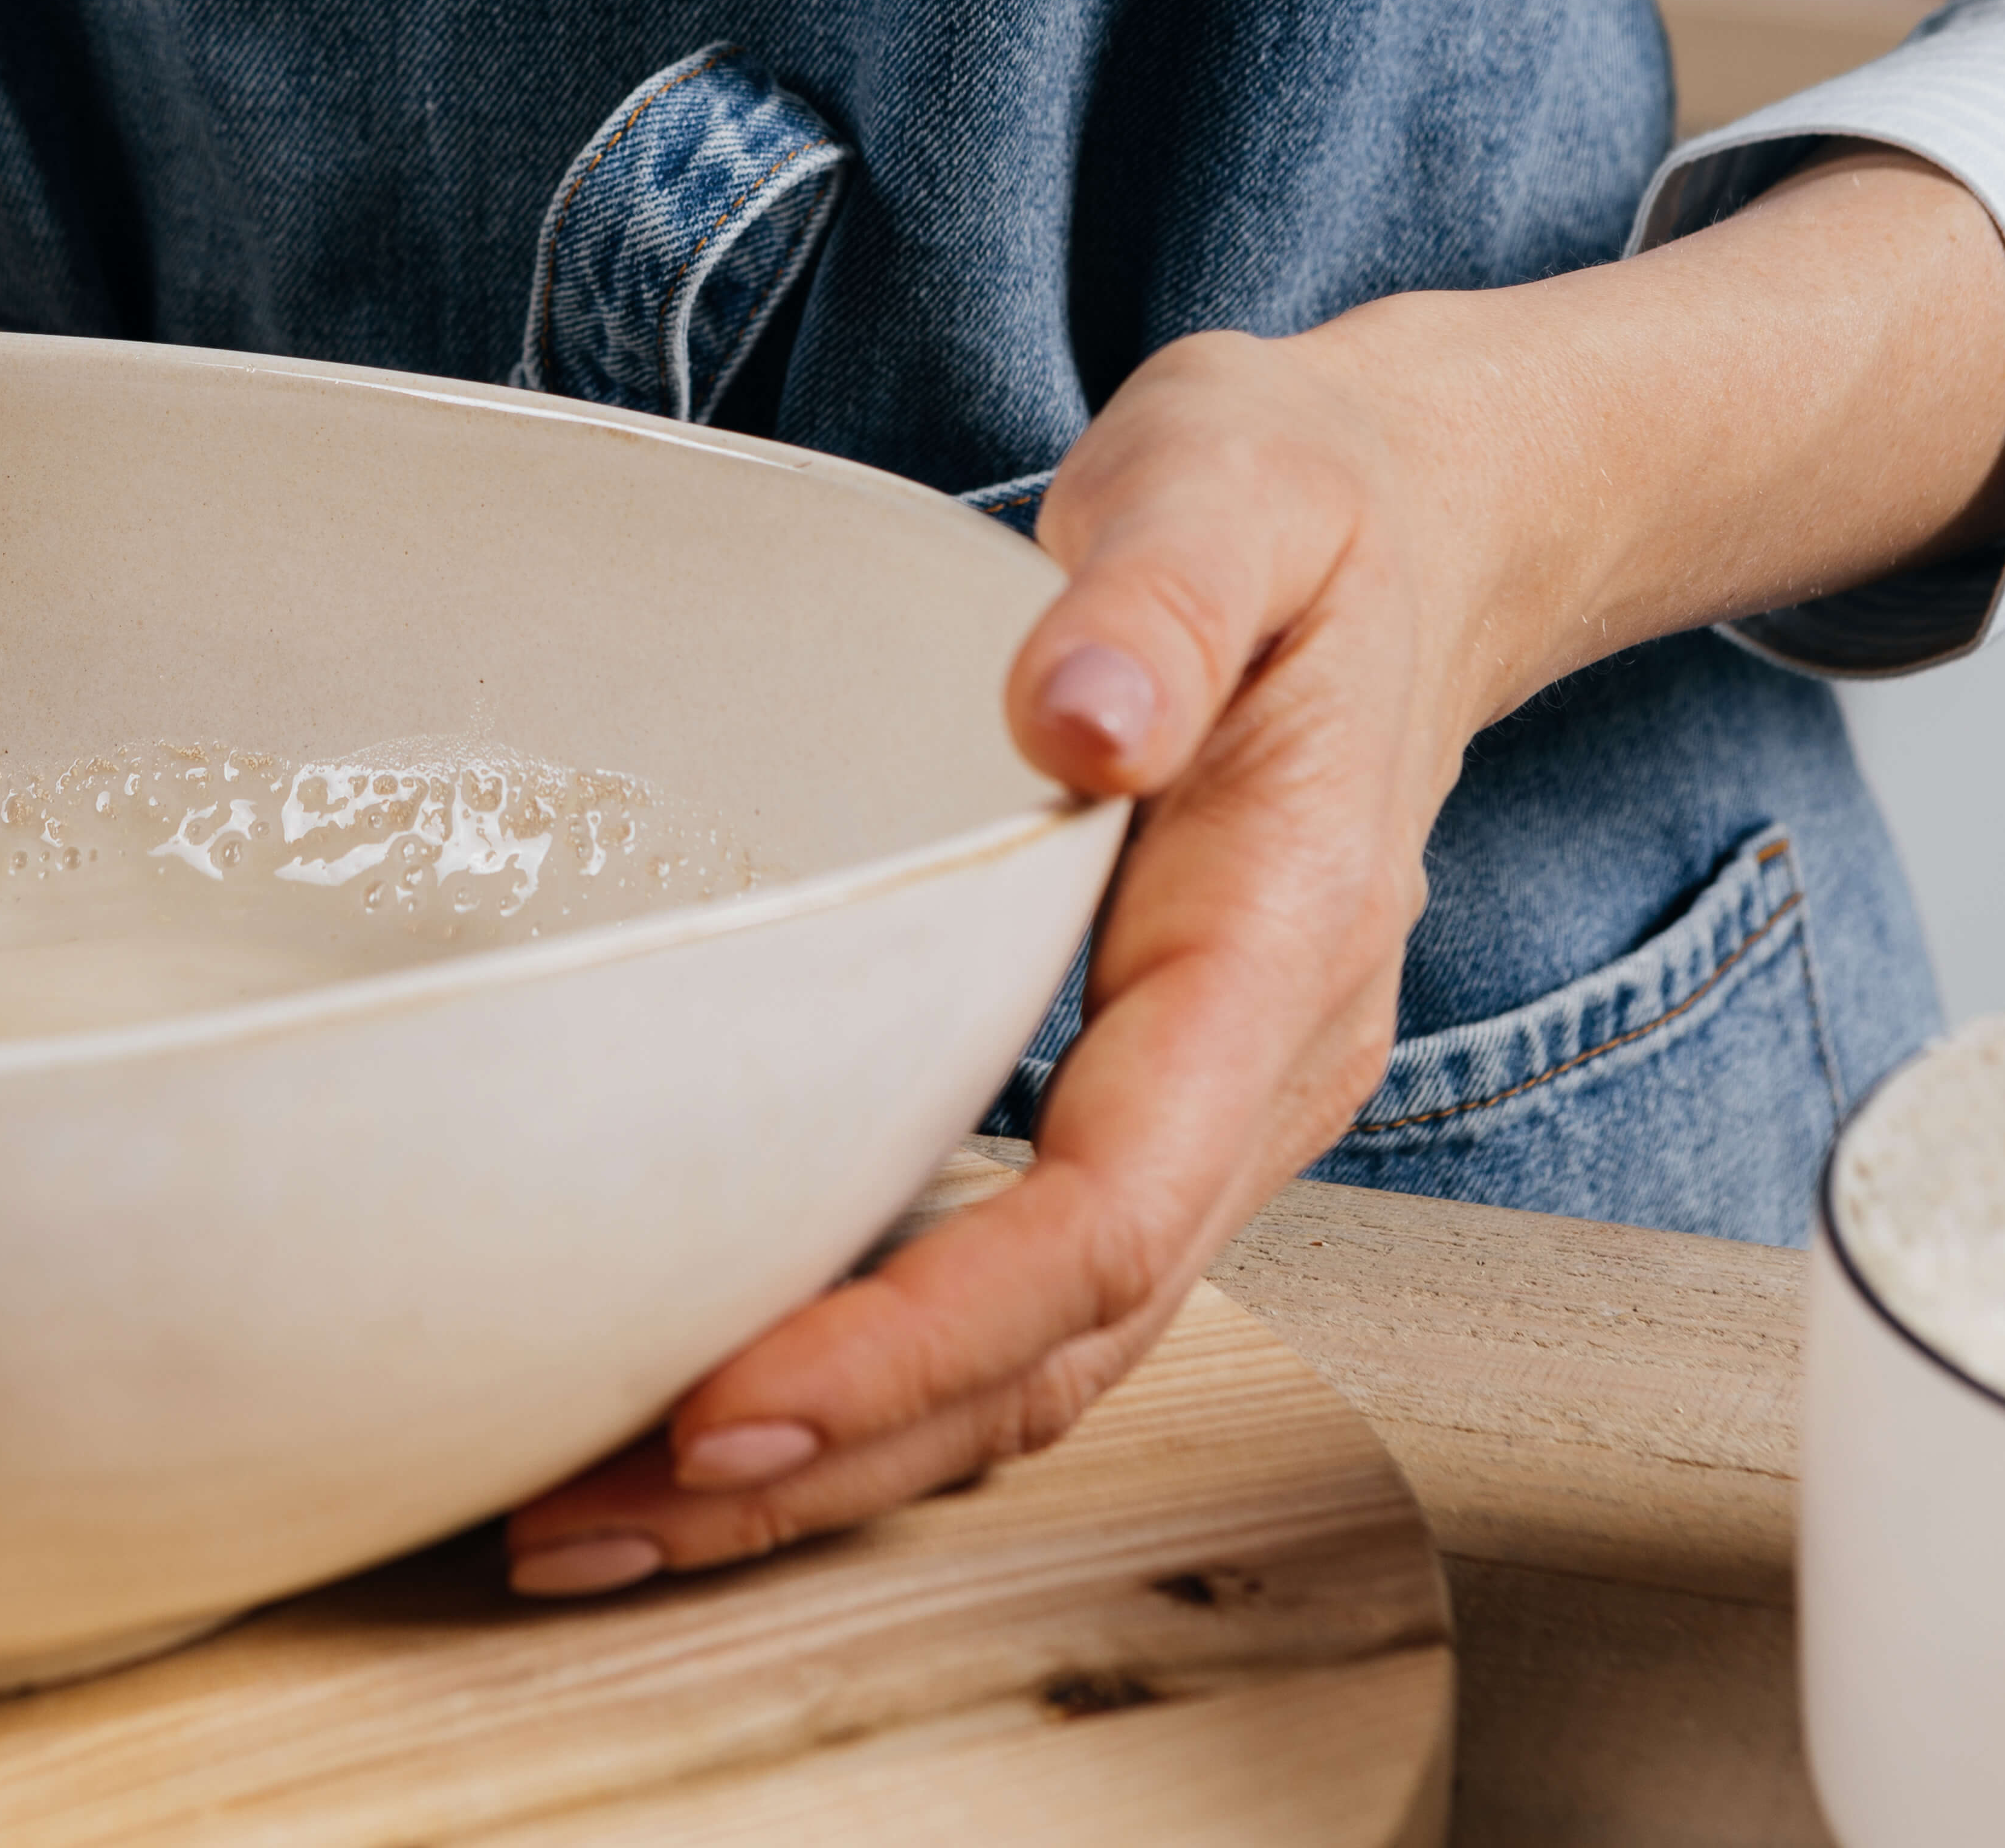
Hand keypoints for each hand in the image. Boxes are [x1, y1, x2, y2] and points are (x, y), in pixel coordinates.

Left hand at [503, 152, 2004, 1594]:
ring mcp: (1209, 1111)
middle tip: (591, 1518)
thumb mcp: (1241, 486)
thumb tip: (1080, 714)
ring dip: (837, 1463)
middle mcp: (1258, 1077)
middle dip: (833, 1459)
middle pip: (1056, 1350)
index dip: (922, 1331)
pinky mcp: (1141, 1106)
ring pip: (1037, 1364)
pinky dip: (876, 1381)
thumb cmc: (1301, 502)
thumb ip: (1165, 599)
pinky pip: (1017, 1298)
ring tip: (601, 1513)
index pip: (1104, 1214)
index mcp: (1278, 946)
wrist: (1413, 521)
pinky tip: (712, 1398)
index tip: (732, 1399)